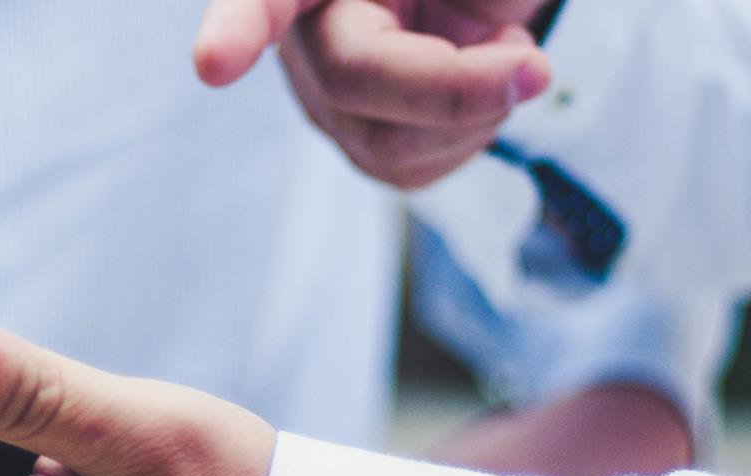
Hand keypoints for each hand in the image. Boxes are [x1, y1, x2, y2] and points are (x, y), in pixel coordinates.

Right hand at [194, 0, 554, 187]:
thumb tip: (507, 60)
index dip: (238, 30)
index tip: (215, 63)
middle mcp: (300, 33)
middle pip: (355, 78)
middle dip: (454, 86)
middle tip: (535, 65)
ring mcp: (324, 96)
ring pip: (388, 142)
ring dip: (478, 110)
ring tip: (502, 51)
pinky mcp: (358, 144)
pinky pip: (412, 170)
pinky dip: (473, 136)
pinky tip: (481, 94)